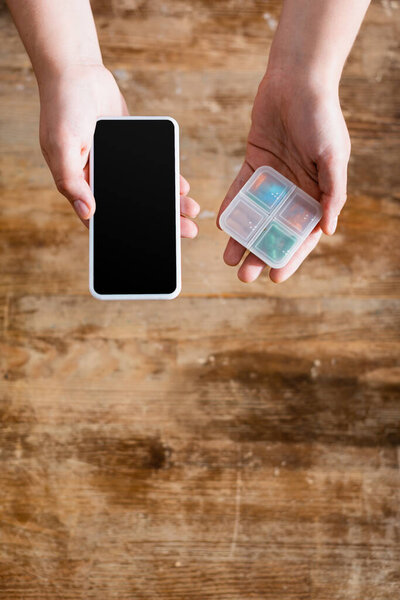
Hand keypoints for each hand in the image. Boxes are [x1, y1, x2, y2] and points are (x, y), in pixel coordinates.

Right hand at [38, 64, 198, 235]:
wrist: (77, 71)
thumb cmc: (62, 107)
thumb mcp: (62, 147)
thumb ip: (72, 181)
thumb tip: (89, 212)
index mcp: (81, 186)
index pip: (106, 221)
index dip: (127, 236)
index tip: (153, 248)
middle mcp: (101, 180)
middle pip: (133, 209)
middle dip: (161, 222)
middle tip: (186, 232)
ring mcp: (118, 165)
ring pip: (147, 192)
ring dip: (169, 202)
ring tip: (191, 211)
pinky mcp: (132, 149)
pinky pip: (153, 169)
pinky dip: (169, 178)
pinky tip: (183, 187)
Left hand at [217, 72, 350, 282]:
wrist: (296, 80)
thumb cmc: (321, 116)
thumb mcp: (333, 156)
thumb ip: (332, 193)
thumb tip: (327, 229)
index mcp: (317, 192)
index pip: (302, 234)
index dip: (290, 257)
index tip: (275, 277)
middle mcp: (295, 189)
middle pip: (275, 231)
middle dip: (260, 254)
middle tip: (245, 275)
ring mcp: (274, 178)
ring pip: (256, 216)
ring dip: (243, 238)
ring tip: (229, 260)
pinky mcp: (254, 163)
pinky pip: (241, 191)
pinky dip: (233, 209)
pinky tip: (222, 226)